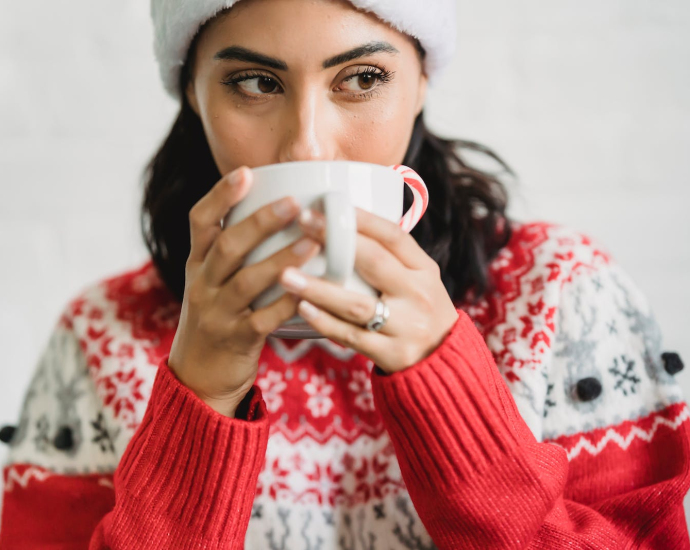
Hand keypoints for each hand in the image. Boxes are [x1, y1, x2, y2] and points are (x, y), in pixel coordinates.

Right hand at [168, 166, 321, 416]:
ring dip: (280, 259)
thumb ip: (235, 252)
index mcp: (198, 264)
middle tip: (294, 203)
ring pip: (246, 281)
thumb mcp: (213, 282)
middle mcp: (202, 285)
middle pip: (226, 246)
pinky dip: (286, 303)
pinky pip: (262, 320)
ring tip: (312, 241)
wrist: (199, 378)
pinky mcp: (236, 340)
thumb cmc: (218, 319)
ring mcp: (217, 314)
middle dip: (260, 222)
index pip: (200, 222)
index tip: (246, 173)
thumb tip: (276, 210)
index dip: (220, 196)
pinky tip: (309, 290)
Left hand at [278, 207, 458, 373]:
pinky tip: (302, 308)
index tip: (327, 205)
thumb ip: (389, 256)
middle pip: (375, 262)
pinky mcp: (391, 354)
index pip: (394, 236)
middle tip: (302, 225)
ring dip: (319, 289)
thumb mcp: (418, 278)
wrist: (442, 360)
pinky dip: (325, 322)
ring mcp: (406, 327)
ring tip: (287, 275)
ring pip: (357, 304)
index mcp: (425, 269)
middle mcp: (418, 295)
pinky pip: (352, 336)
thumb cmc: (418, 310)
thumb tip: (344, 220)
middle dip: (335, 242)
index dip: (361, 218)